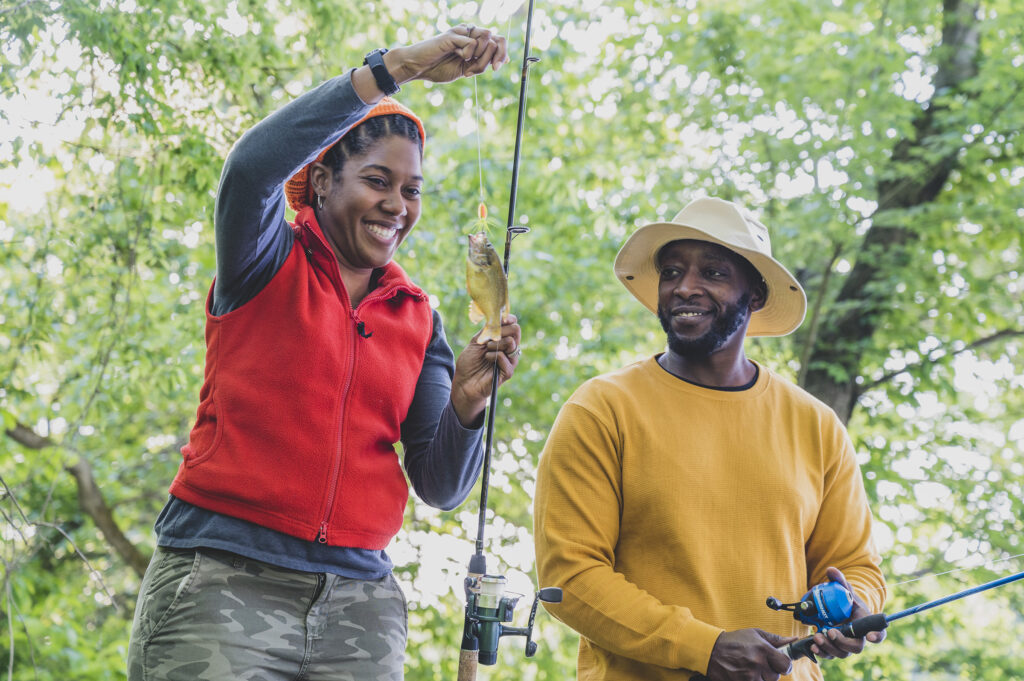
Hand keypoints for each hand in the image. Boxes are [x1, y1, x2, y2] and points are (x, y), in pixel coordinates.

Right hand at [385, 25, 507, 85]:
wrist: (418, 67)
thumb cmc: (439, 68)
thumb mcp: (466, 69)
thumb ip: (482, 63)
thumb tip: (504, 59)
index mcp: (473, 40)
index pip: (498, 40)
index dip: (502, 54)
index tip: (496, 68)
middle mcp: (469, 33)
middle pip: (496, 39)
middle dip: (494, 57)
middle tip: (482, 69)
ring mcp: (461, 32)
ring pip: (486, 39)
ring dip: (481, 57)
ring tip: (468, 63)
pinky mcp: (453, 35)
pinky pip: (471, 43)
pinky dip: (468, 55)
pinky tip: (459, 57)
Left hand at [450, 314, 520, 425]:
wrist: (464, 382)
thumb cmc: (469, 362)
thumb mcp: (476, 341)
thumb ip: (488, 330)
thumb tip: (499, 318)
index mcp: (503, 340)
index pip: (513, 324)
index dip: (508, 319)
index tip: (499, 319)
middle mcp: (509, 349)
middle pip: (516, 330)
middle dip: (501, 331)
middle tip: (488, 339)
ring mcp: (510, 360)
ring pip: (512, 342)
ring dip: (496, 343)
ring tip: (486, 350)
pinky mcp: (508, 372)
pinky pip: (505, 357)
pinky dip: (494, 355)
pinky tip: (487, 359)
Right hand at [705, 629, 795, 680]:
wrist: (711, 650)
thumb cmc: (734, 641)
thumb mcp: (754, 634)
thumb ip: (775, 639)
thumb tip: (793, 640)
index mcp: (763, 649)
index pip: (786, 665)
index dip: (784, 665)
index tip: (779, 664)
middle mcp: (757, 663)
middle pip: (775, 676)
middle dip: (769, 671)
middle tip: (758, 664)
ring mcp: (749, 676)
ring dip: (760, 678)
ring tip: (750, 669)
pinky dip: (752, 680)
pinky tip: (744, 674)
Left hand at [806, 567, 886, 659]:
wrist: (839, 611)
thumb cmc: (847, 602)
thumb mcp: (845, 590)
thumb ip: (840, 581)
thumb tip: (831, 570)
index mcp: (866, 623)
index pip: (878, 633)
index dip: (877, 636)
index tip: (870, 636)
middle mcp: (858, 638)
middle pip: (856, 647)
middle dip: (843, 642)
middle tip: (830, 632)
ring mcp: (846, 645)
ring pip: (842, 653)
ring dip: (829, 647)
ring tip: (817, 636)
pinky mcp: (835, 648)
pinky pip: (830, 655)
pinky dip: (821, 652)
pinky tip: (813, 646)